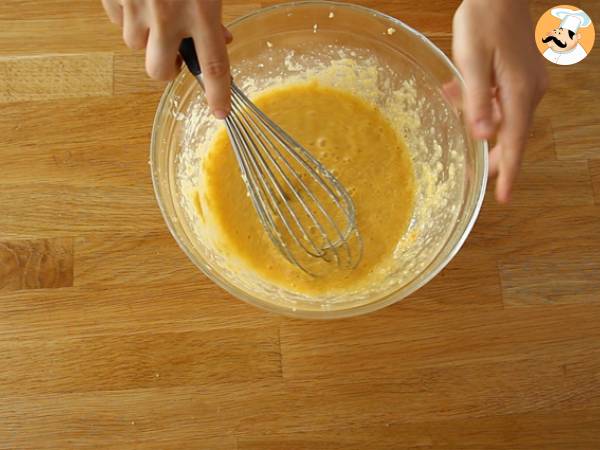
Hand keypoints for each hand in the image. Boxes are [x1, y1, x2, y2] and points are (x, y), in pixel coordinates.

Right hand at [102, 0, 232, 117]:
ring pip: (135, 44)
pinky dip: (126, 13)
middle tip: (173, 52)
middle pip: (160, 70)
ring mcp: (137, 6)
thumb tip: (221, 39)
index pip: (213, 66)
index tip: (220, 112)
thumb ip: (213, 13)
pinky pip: (116, 20)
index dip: (217, 94)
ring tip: (154, 8)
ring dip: (145, 36)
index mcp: (201, 10)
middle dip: (166, 68)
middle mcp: (167, 14)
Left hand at [451, 0, 547, 202]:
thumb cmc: (483, 20)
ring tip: (453, 99)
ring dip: (479, 120)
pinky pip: (501, 100)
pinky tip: (460, 88)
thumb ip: (477, 100)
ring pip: (503, 117)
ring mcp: (527, 83)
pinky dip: (482, 103)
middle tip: (474, 174)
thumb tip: (482, 137)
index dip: (509, 172)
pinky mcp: (520, 75)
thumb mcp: (472, 61)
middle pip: (511, 135)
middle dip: (493, 155)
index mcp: (519, 92)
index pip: (515, 142)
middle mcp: (529, 91)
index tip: (503, 197)